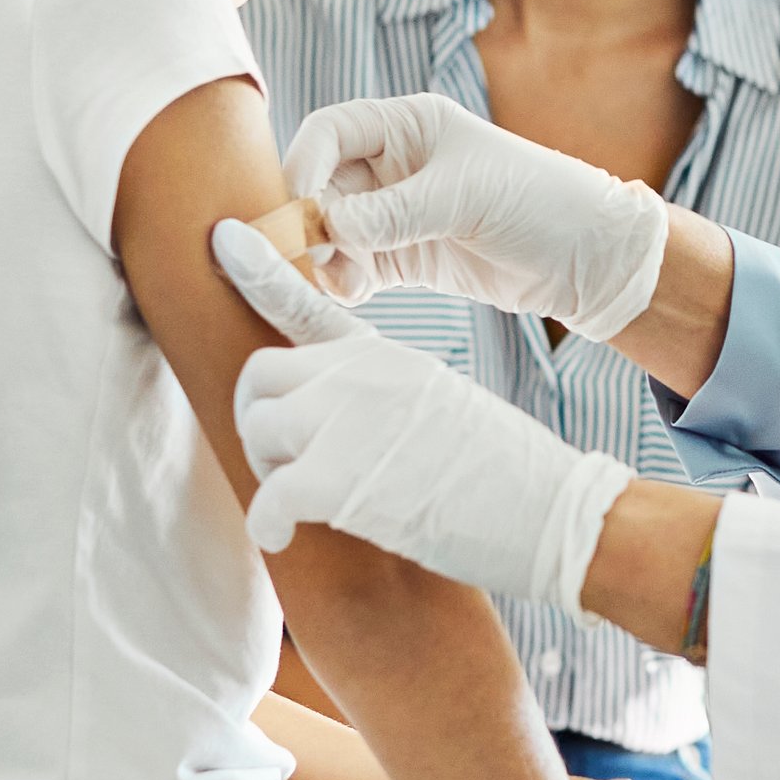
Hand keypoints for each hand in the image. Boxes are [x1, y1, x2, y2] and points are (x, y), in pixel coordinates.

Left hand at [213, 218, 635, 607]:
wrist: (554, 511)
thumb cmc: (510, 476)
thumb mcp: (446, 406)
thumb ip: (388, 398)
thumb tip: (346, 425)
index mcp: (389, 357)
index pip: (309, 303)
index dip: (260, 272)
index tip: (225, 240)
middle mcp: (360, 376)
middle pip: (263, 374)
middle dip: (259, 417)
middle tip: (280, 460)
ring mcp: (345, 421)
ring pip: (259, 431)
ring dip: (269, 473)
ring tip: (299, 505)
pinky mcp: (336, 479)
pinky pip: (268, 499)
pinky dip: (268, 526)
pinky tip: (285, 538)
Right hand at [281, 92, 670, 337]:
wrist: (585, 259)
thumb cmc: (538, 201)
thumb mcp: (465, 197)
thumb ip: (394, 212)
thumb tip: (328, 227)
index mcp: (409, 125)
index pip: (333, 131)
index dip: (305, 162)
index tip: (297, 203)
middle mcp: (395, 165)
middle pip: (324, 185)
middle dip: (313, 220)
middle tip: (315, 255)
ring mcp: (397, 213)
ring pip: (334, 231)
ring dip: (328, 256)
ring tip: (346, 282)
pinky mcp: (405, 257)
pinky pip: (355, 266)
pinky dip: (346, 280)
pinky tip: (355, 292)